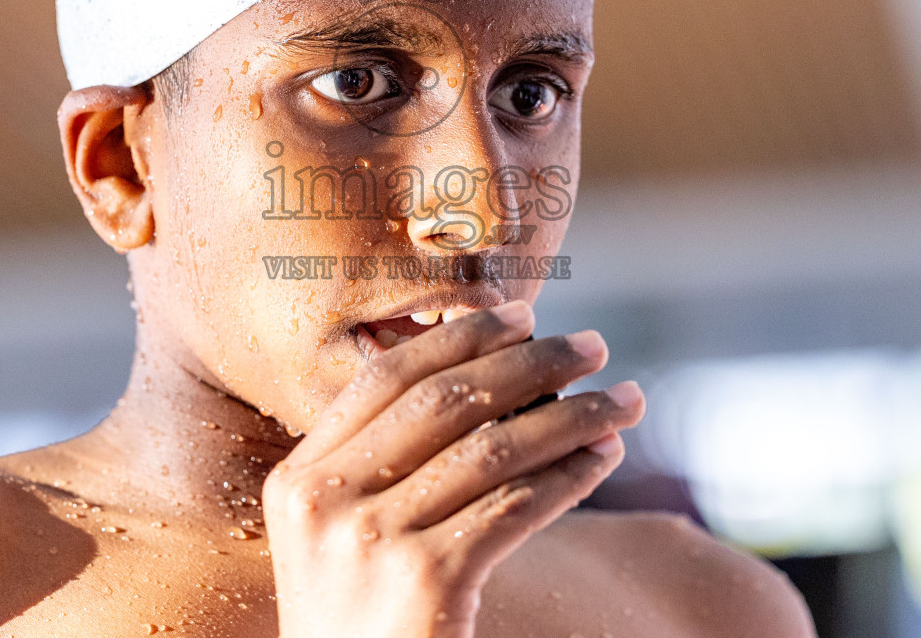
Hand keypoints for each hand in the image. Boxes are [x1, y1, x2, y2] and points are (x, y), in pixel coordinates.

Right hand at [263, 301, 643, 637]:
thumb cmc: (362, 629)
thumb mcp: (342, 542)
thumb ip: (384, 469)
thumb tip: (497, 379)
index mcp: (296, 480)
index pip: (386, 377)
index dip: (459, 337)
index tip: (521, 314)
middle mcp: (325, 504)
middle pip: (445, 400)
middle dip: (531, 362)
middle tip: (594, 345)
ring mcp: (372, 543)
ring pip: (493, 450)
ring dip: (572, 417)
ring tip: (625, 402)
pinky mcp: (427, 584)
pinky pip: (516, 508)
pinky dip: (569, 476)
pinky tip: (603, 460)